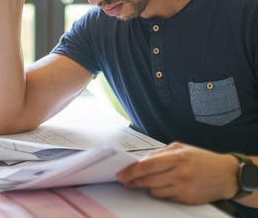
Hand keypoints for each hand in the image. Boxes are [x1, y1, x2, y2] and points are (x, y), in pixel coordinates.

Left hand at [116, 142, 237, 204]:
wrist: (226, 175)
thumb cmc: (202, 159)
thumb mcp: (181, 148)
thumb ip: (160, 153)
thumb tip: (142, 160)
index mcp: (177, 157)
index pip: (147, 166)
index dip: (131, 171)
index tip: (121, 174)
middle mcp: (179, 173)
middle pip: (148, 180)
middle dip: (133, 181)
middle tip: (124, 181)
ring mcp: (183, 188)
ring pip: (154, 191)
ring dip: (146, 186)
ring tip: (143, 182)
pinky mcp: (186, 200)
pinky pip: (165, 198)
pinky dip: (160, 192)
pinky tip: (160, 186)